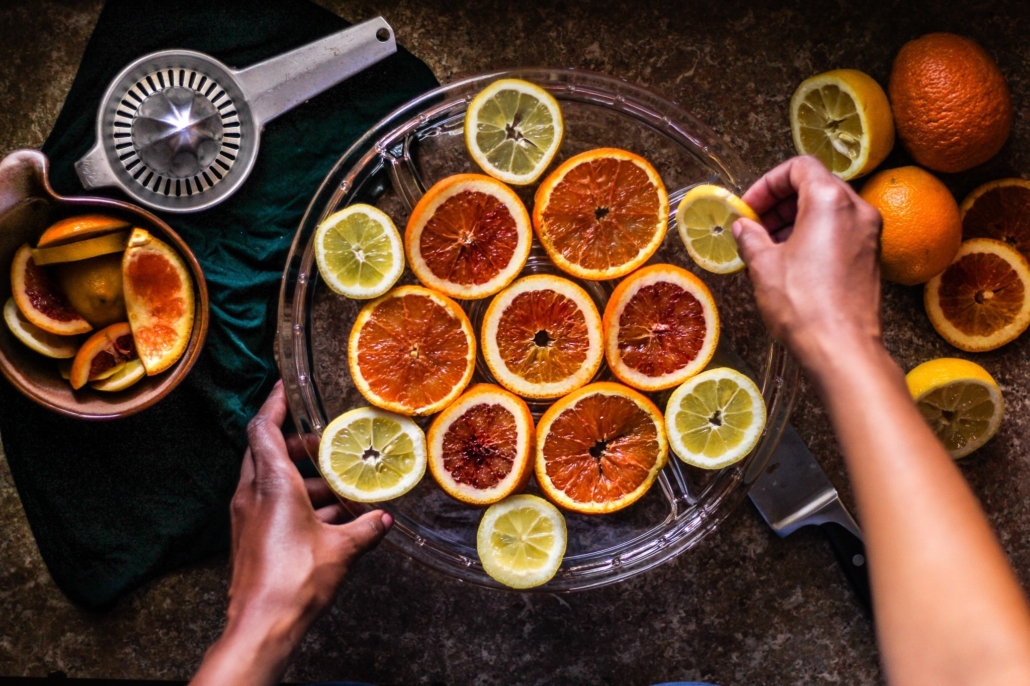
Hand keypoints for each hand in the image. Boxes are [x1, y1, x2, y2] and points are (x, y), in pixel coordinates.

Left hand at [191, 380, 390, 685]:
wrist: (262, 624)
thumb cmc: (296, 579)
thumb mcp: (342, 548)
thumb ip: (365, 528)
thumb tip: (384, 519)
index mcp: (272, 484)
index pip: (264, 428)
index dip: (274, 404)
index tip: (284, 386)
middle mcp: (253, 494)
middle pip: (267, 452)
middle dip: (296, 444)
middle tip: (325, 442)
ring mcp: (247, 517)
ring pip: (271, 481)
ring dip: (302, 479)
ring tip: (338, 487)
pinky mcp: (250, 537)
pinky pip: (271, 506)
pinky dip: (296, 502)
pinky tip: (328, 519)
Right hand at [732, 156, 883, 371]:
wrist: (841, 347)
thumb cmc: (802, 303)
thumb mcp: (764, 265)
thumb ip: (751, 237)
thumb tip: (743, 228)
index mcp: (830, 200)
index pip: (799, 167)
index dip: (767, 183)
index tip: (748, 208)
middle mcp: (857, 209)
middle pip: (816, 185)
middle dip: (780, 202)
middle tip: (754, 226)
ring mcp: (869, 233)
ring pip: (828, 209)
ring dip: (795, 219)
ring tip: (768, 246)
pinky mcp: (871, 257)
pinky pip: (840, 231)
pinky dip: (814, 235)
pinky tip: (791, 262)